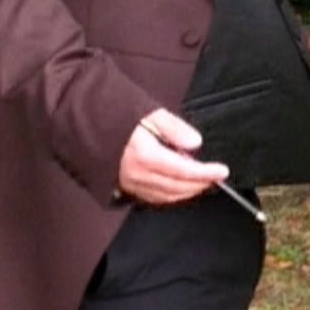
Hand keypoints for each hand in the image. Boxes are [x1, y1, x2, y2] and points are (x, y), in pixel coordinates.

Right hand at [116, 108, 230, 204]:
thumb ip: (174, 128)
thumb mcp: (149, 112)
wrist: (87, 125)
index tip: (222, 171)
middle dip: (200, 184)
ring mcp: (129, 183)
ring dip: (188, 191)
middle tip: (216, 177)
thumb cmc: (117, 116)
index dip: (205, 173)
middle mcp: (137, 174)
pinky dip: (171, 195)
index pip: (183, 171)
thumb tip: (196, 143)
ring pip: (166, 196)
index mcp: (144, 155)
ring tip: (203, 181)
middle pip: (177, 187)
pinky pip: (153, 197)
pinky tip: (181, 187)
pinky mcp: (124, 187)